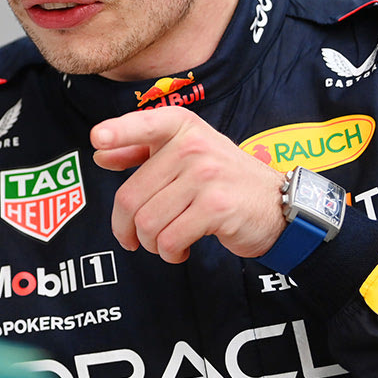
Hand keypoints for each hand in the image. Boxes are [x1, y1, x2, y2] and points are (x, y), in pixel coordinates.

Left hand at [91, 106, 286, 262]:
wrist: (281, 206)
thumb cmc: (223, 181)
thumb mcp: (185, 156)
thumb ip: (141, 152)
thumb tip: (99, 155)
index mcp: (181, 127)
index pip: (144, 124)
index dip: (118, 132)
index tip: (96, 138)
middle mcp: (193, 145)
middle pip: (130, 196)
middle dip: (126, 227)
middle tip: (134, 239)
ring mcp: (206, 175)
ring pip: (147, 222)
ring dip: (151, 244)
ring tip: (165, 243)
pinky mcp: (217, 207)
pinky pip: (171, 239)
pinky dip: (170, 253)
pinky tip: (181, 249)